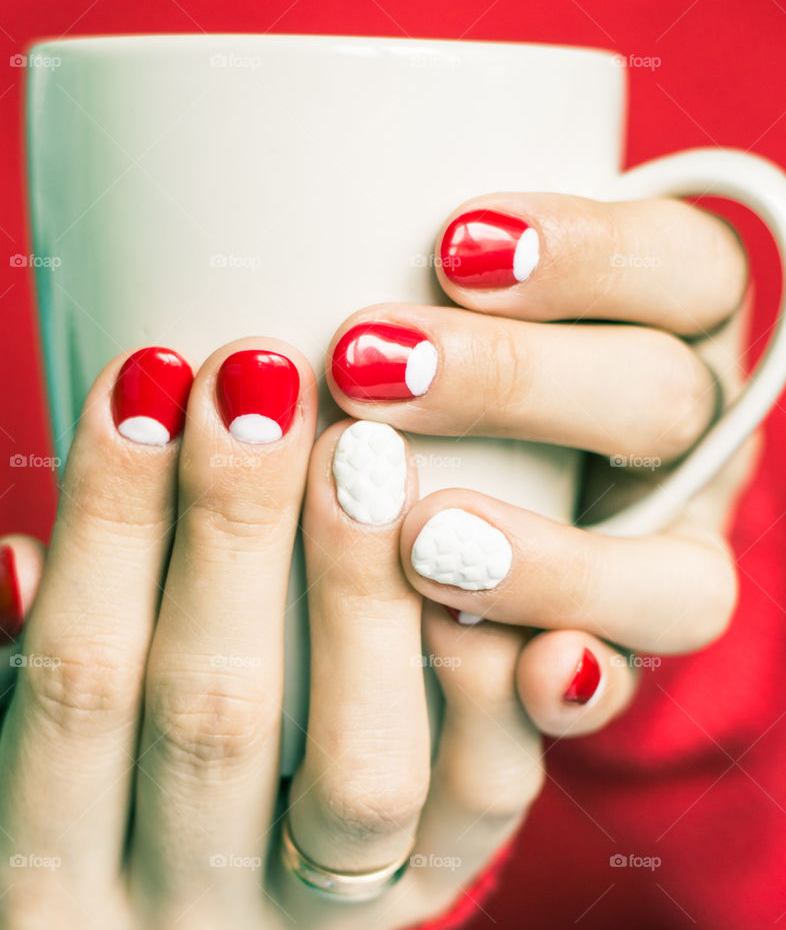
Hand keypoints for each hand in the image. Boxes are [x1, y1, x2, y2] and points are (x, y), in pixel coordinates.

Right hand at [0, 340, 627, 929]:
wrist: (172, 864)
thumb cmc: (55, 760)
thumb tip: (13, 576)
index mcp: (43, 901)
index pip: (77, 693)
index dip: (110, 531)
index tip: (147, 379)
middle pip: (216, 722)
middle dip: (235, 535)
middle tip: (261, 381)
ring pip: (362, 774)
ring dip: (363, 597)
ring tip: (363, 454)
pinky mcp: (430, 898)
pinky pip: (485, 796)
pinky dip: (495, 680)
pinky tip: (477, 558)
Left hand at [325, 191, 753, 672]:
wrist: (428, 536)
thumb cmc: (402, 381)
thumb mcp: (399, 310)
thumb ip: (376, 284)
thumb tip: (248, 322)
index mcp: (660, 330)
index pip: (681, 265)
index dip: (591, 251)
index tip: (450, 243)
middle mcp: (679, 450)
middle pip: (663, 404)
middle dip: (519, 385)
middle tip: (367, 370)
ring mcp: (664, 563)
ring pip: (681, 574)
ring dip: (559, 562)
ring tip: (424, 542)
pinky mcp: (619, 661)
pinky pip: (628, 685)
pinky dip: (581, 683)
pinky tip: (532, 675)